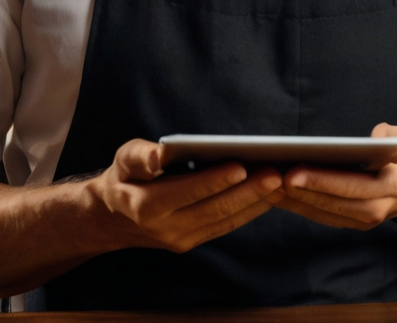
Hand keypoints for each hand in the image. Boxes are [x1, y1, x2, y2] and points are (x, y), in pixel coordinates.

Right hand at [87, 138, 283, 253]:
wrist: (115, 218)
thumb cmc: (124, 178)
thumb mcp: (123, 160)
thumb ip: (140, 157)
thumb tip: (158, 155)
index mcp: (148, 206)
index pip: (187, 193)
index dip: (214, 181)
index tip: (240, 166)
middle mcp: (168, 228)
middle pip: (214, 210)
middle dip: (247, 192)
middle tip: (275, 174)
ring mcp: (183, 238)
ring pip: (225, 221)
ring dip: (255, 203)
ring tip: (281, 182)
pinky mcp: (195, 240)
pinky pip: (226, 226)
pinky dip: (249, 211)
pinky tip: (269, 195)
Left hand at [276, 123, 396, 229]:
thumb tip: (378, 137)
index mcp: (394, 184)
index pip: (356, 185)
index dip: (324, 180)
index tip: (295, 171)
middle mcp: (379, 207)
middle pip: (336, 202)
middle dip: (302, 191)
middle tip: (272, 177)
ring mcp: (365, 220)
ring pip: (326, 212)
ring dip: (296, 201)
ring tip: (268, 185)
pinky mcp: (353, 222)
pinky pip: (323, 217)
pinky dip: (300, 207)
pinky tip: (278, 195)